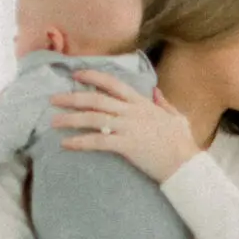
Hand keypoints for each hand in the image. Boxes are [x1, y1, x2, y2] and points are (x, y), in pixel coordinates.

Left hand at [50, 68, 198, 182]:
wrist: (185, 164)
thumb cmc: (182, 143)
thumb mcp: (176, 117)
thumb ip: (164, 103)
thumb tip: (156, 92)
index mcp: (141, 103)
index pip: (113, 83)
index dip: (92, 76)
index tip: (75, 74)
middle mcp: (131, 112)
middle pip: (96, 99)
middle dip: (72, 98)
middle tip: (53, 100)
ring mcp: (128, 128)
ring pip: (92, 118)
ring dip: (70, 119)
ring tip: (54, 122)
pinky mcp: (126, 145)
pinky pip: (97, 141)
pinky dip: (79, 142)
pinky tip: (66, 144)